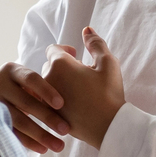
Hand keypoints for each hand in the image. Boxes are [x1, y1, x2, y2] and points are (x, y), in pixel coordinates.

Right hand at [0, 62, 70, 153]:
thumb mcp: (27, 73)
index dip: (46, 90)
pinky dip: (28, 142)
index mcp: (11, 70)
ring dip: (40, 134)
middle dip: (47, 117)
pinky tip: (44, 148)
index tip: (61, 104)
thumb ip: (51, 62)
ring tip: (59, 146)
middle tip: (66, 130)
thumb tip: (72, 50)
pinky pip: (11, 132)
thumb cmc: (17, 85)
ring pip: (18, 120)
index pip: (30, 78)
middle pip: (25, 102)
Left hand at [41, 27, 123, 147]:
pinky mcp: (48, 114)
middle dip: (62, 66)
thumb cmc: (109, 93)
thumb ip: (95, 43)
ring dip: (58, 83)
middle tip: (80, 74)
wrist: (108, 127)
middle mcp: (48, 79)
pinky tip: (73, 104)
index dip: (65, 50)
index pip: (53, 49)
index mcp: (60, 64)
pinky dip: (55, 99)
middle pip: (48, 66)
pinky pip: (47, 101)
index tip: (76, 55)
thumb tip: (86, 29)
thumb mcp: (108, 63)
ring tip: (77, 90)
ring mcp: (45, 98)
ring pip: (47, 84)